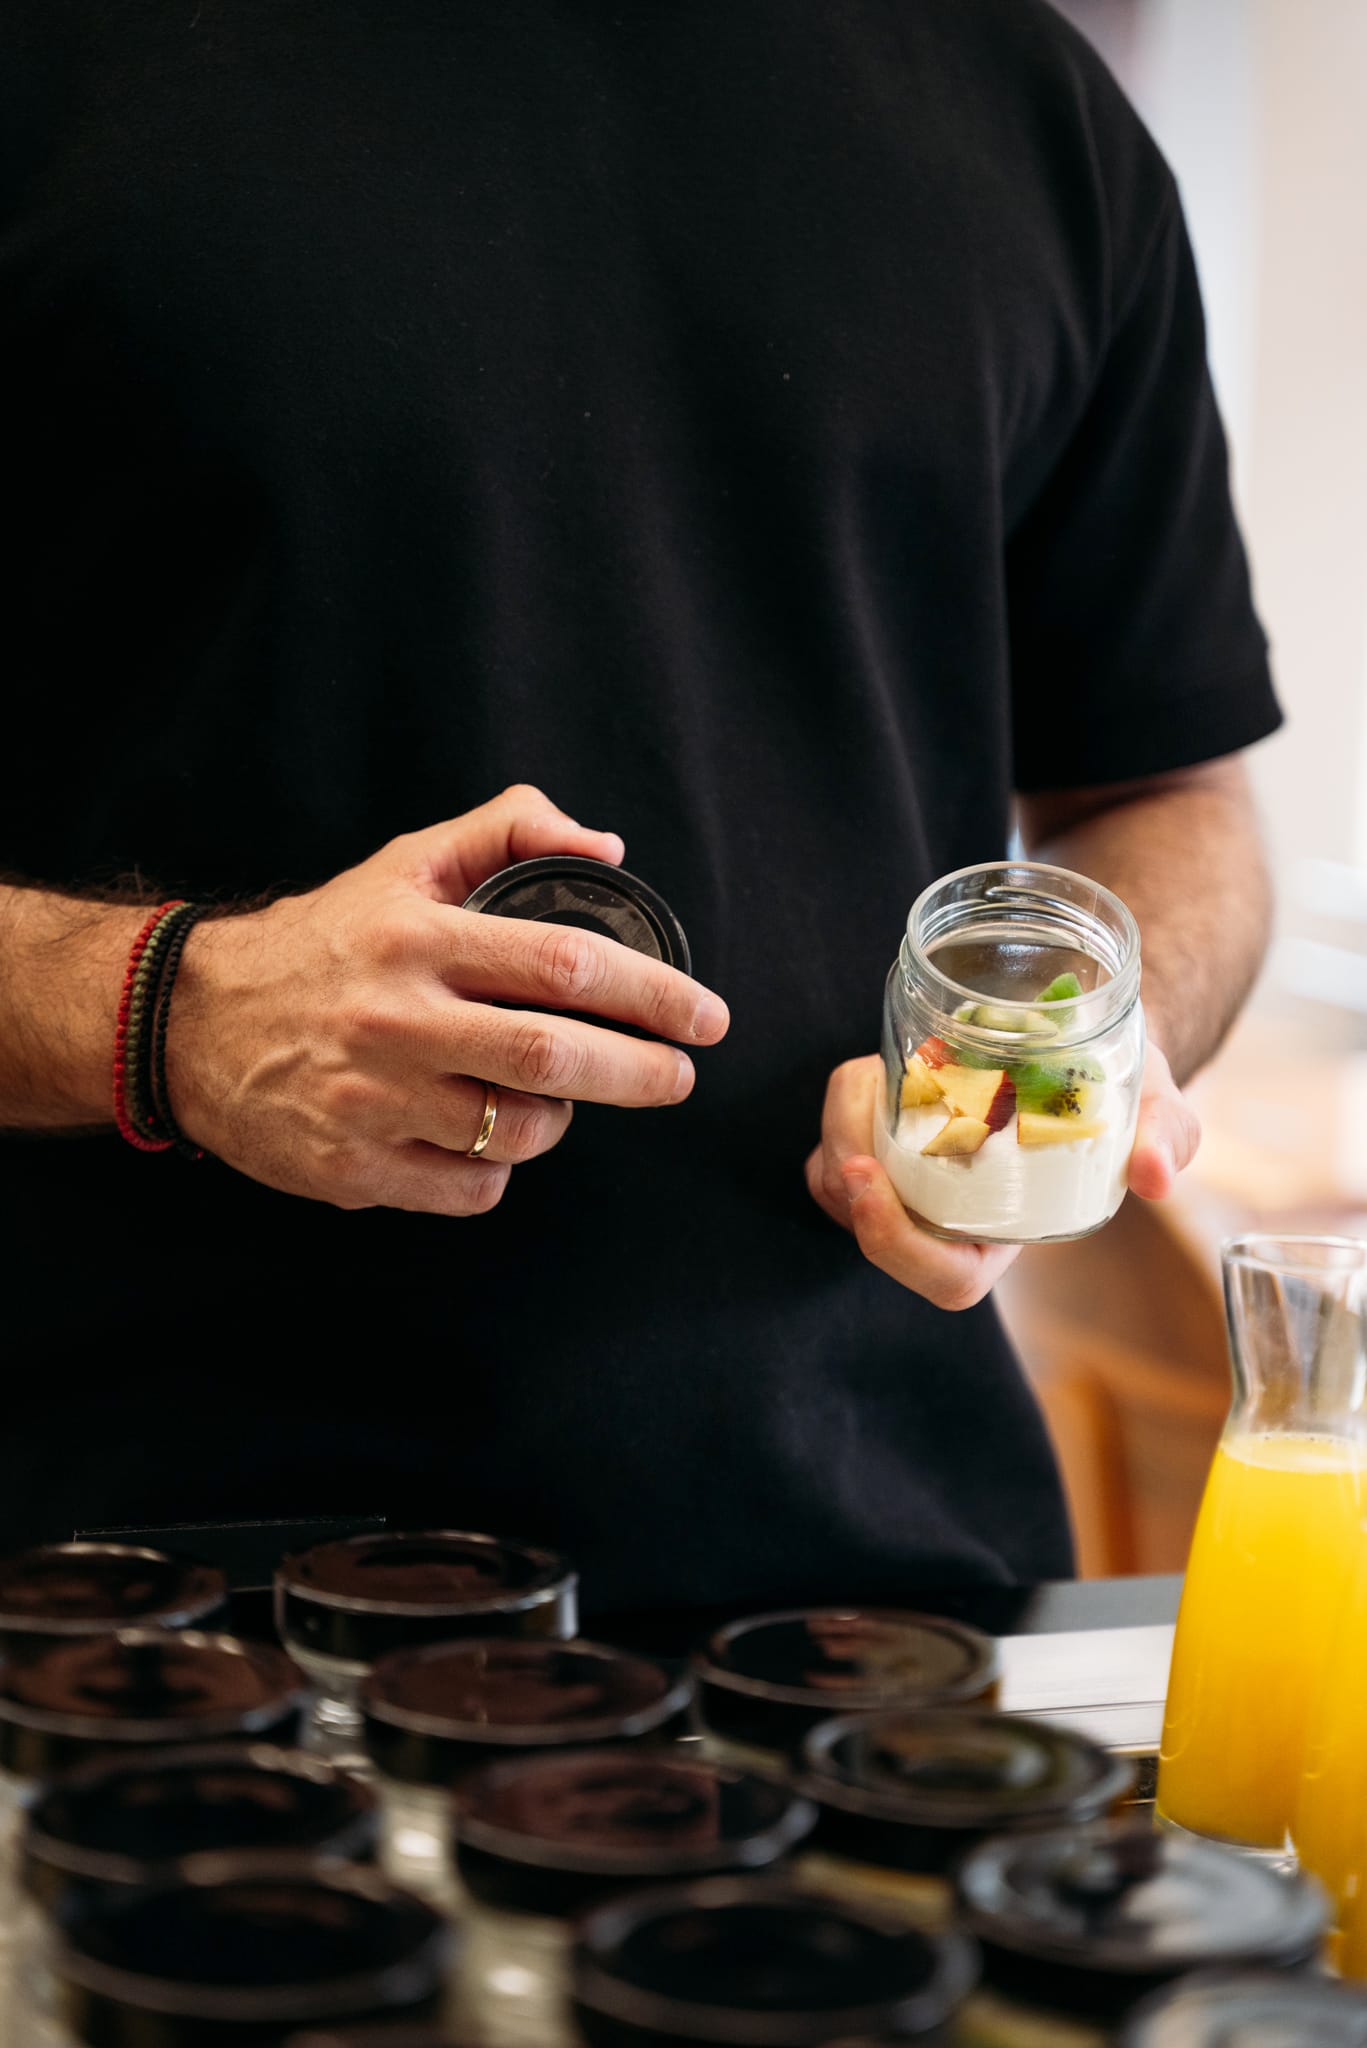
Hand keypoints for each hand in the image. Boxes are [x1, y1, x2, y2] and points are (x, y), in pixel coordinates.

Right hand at [167, 785, 728, 1214]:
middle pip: (553, 1058)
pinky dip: (500, 1168)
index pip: (565, 964)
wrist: (193, 1023)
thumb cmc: (324, 943)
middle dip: (641, 1073)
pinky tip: (484, 1136)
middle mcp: (395, 1021)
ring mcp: (373, 1103)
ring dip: (561, 1119)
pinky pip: (473, 1187)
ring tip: (555, 1096)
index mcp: (418, 940)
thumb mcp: (406, 866)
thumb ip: (506, 833)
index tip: (704, 1016)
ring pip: (519, 1132)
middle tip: (680, 1075)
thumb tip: (605, 847)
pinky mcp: (354, 1169)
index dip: (653, 994)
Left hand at [804, 1031, 1200, 1311]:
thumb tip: (1153, 1175)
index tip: (870, 1180)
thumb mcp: (1160, 1109)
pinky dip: (840, 1110)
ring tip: (877, 1072)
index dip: (897, 1245)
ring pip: (835, 1186)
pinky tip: (874, 1074)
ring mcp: (907, 1189)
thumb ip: (1166, 1140)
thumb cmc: (1124, 1094)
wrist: (1088, 1043)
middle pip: (866, 1228)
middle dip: (847, 1175)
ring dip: (839, 1129)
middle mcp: (948, 1222)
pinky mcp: (881, 1148)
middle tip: (860, 1103)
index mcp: (1004, 1235)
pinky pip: (830, 1148)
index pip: (942, 1279)